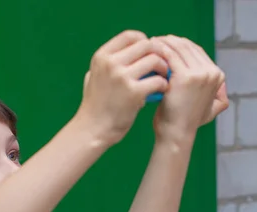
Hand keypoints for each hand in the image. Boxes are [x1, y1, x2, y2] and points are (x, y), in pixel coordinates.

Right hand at [76, 31, 169, 146]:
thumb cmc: (95, 106)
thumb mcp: (93, 77)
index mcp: (102, 56)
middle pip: (145, 45)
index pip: (129, 36)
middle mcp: (111, 63)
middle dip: (158, 53)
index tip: (149, 52)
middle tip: (161, 65)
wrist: (92, 129)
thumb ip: (106, 63)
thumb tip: (127, 51)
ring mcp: (122, 77)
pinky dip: (163, 84)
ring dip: (164, 68)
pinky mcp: (134, 93)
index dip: (144, 41)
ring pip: (155, 60)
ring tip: (163, 77)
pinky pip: (158, 80)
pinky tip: (162, 90)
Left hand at [152, 35, 228, 145]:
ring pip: (179, 47)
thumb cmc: (185, 122)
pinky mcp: (186, 77)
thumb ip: (215, 96)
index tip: (164, 44)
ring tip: (149, 44)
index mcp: (218, 76)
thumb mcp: (209, 108)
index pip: (197, 51)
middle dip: (170, 41)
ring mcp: (201, 74)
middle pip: (188, 46)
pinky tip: (149, 50)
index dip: (179, 45)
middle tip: (153, 41)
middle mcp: (212, 73)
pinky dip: (159, 49)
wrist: (177, 135)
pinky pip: (170, 55)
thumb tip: (221, 90)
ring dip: (163, 42)